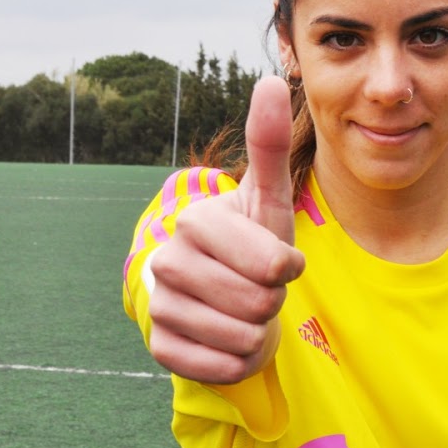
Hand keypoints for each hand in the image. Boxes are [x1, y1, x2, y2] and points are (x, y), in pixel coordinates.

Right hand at [146, 76, 305, 384]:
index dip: (286, 270)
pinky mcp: (162, 349)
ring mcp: (160, 306)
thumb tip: (269, 80)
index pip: (271, 265)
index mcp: (195, 222)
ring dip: (257, 331)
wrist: (223, 298)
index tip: (274, 261)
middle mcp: (167, 261)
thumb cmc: (252, 246)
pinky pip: (220, 367)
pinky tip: (227, 340)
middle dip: (271, 301)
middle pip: (258, 303)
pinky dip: (237, 361)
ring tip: (243, 311)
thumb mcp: (268, 200)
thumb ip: (268, 145)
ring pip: (242, 337)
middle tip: (258, 289)